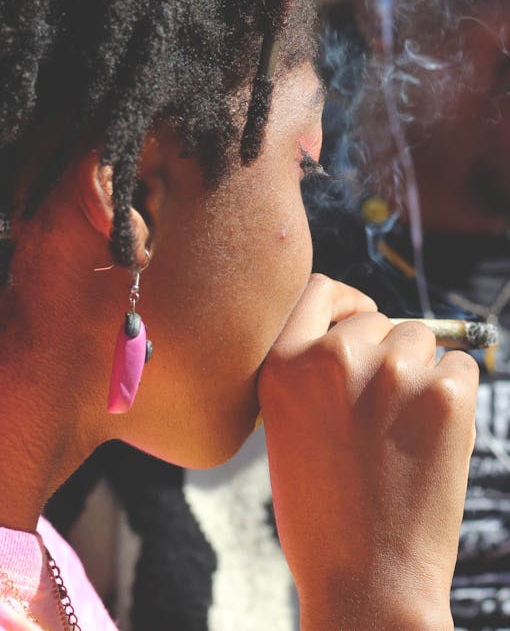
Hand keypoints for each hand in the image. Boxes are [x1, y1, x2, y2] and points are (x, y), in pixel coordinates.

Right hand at [258, 274, 477, 630]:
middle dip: (385, 352)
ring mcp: (389, 373)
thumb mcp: (286, 427)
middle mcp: (332, 358)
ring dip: (420, 372)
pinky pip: (460, 366)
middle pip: (379, 319)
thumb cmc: (322, 511)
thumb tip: (363, 330)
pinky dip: (454, 393)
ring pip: (420, 340)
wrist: (367, 581)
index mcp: (283, 365)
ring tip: (405, 431)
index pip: (318, 291)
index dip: (343, 300)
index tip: (358, 316)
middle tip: (383, 410)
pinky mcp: (443, 396)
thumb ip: (312, 372)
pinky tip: (434, 437)